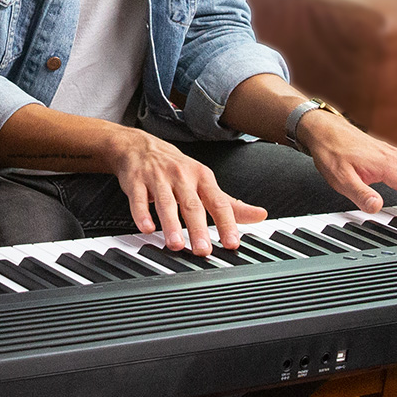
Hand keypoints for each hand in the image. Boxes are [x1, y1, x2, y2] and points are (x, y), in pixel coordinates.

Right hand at [108, 128, 267, 253]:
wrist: (140, 147)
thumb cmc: (176, 169)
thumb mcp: (205, 182)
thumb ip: (231, 204)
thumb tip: (260, 215)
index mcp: (202, 178)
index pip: (218, 203)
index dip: (226, 223)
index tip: (232, 243)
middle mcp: (182, 177)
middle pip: (192, 205)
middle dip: (198, 228)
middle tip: (203, 250)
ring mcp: (158, 178)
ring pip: (166, 202)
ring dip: (170, 224)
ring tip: (176, 244)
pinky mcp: (136, 181)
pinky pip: (138, 198)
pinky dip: (141, 213)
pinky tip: (146, 228)